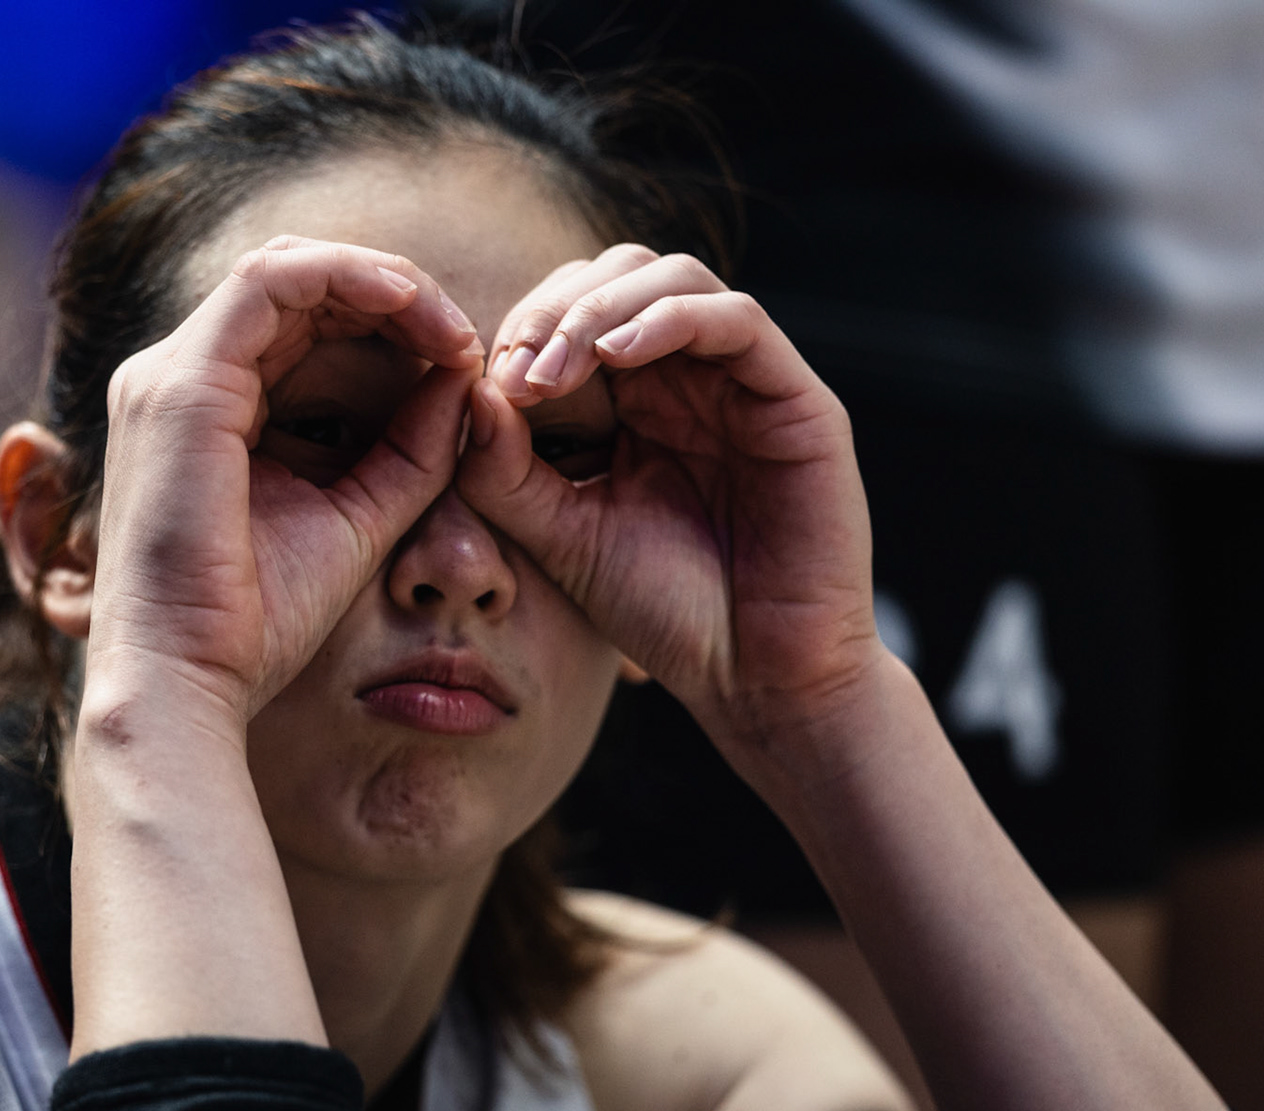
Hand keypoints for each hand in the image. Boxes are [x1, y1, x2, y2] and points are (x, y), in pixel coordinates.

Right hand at [89, 236, 481, 724]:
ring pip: (285, 270)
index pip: (299, 322)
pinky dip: (348, 280)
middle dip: (391, 295)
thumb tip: (462, 383)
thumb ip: (408, 451)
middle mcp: (177, 380)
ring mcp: (171, 377)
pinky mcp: (183, 387)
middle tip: (464, 336)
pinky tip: (414, 308)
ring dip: (379, 282)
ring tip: (449, 323)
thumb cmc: (258, 623)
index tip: (462, 360)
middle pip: (295, 287)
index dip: (387, 322)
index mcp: (207, 410)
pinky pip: (272, 285)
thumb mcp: (359, 517)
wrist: (190, 684)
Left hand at [457, 244, 882, 756]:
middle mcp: (691, 379)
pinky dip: (670, 320)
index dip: (524, 329)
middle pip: (618, 277)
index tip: (479, 383)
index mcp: (636, 402)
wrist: (755, 681)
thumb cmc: (665, 613)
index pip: (574, 313)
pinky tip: (617, 357)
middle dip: (555, 309)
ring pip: (672, 280)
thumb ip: (504, 472)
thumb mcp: (560, 537)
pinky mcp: (798, 402)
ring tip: (556, 368)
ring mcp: (745, 384)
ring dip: (601, 309)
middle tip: (516, 369)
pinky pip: (738, 321)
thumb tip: (465, 392)